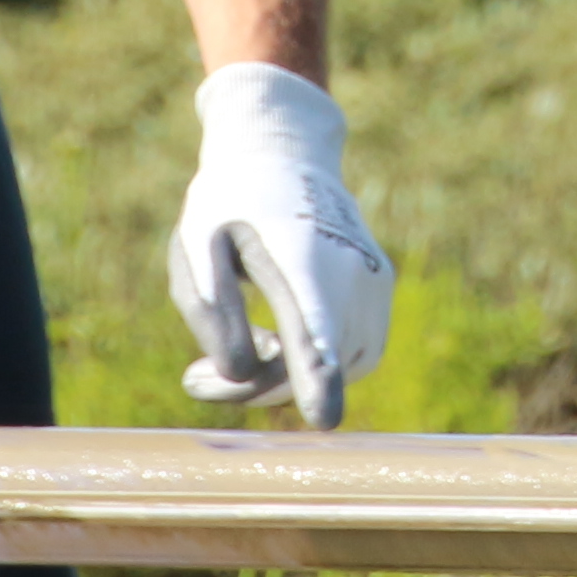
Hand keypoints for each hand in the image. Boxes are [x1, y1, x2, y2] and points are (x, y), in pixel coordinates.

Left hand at [169, 63, 391, 426]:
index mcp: (299, 257)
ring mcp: (376, 282)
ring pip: (341, 364)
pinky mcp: (382, 289)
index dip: (317, 378)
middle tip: (195, 379)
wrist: (286, 155)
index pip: (314, 330)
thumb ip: (211, 310)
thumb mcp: (198, 246)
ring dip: (287, 376)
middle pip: (319, 363)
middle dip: (260, 387)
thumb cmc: (231, 203)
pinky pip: (353, 349)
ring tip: (236, 350)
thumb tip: (237, 374)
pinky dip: (313, 359)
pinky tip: (273, 339)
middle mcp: (352, 270)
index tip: (325, 421)